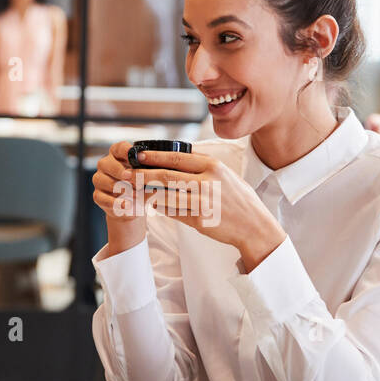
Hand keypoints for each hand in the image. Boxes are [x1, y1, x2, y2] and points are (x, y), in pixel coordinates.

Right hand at [91, 142, 146, 253]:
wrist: (133, 208)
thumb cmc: (141, 188)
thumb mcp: (148, 179)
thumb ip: (150, 175)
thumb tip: (161, 175)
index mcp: (118, 156)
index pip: (119, 148)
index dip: (125, 150)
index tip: (135, 156)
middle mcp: (106, 165)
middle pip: (106, 163)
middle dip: (119, 170)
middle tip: (131, 177)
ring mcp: (100, 180)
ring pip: (101, 180)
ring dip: (117, 187)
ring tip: (132, 193)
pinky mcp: (98, 196)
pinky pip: (102, 197)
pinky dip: (114, 202)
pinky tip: (126, 205)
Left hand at [131, 149, 284, 270]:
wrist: (253, 225)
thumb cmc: (238, 198)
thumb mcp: (225, 174)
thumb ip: (203, 166)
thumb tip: (176, 158)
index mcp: (212, 166)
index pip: (175, 158)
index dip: (153, 156)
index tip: (137, 155)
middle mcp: (206, 182)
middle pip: (165, 176)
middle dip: (142, 175)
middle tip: (126, 174)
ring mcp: (202, 202)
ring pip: (165, 195)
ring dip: (147, 193)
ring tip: (135, 191)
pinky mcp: (199, 220)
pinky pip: (173, 212)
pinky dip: (162, 208)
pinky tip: (156, 205)